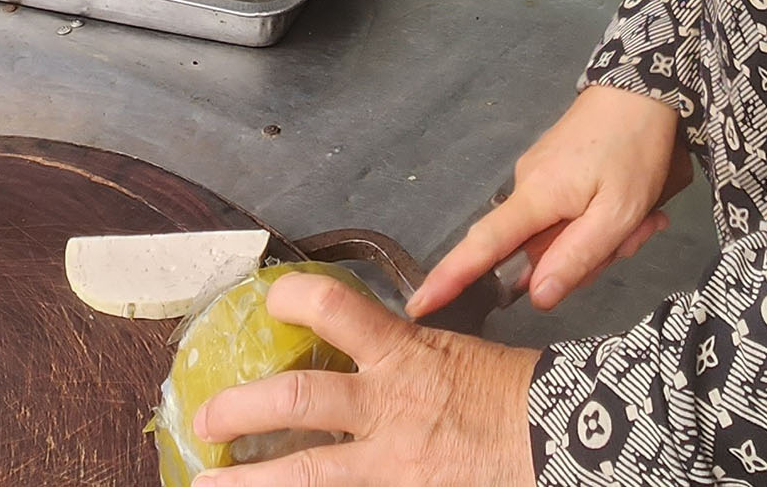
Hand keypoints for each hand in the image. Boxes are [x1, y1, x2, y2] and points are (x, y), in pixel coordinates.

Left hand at [194, 270, 538, 485]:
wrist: (561, 440)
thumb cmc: (512, 392)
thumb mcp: (453, 350)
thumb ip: (398, 350)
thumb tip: (350, 343)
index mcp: (403, 354)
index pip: (334, 307)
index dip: (290, 298)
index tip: (267, 302)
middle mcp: (388, 405)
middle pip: (295, 396)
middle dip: (240, 407)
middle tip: (205, 416)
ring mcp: (392, 461)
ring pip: (306, 473)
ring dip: (249, 483)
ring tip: (208, 484)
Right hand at [409, 87, 687, 318]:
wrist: (643, 89)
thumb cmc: (634, 150)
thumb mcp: (618, 214)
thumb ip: (577, 257)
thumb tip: (536, 298)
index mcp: (535, 197)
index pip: (482, 246)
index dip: (450, 278)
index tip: (419, 306)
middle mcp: (525, 185)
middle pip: (536, 249)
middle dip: (582, 256)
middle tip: (633, 236)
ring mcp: (538, 175)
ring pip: (558, 233)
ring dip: (597, 236)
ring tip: (641, 216)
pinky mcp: (553, 168)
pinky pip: (565, 212)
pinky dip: (596, 218)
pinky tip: (630, 203)